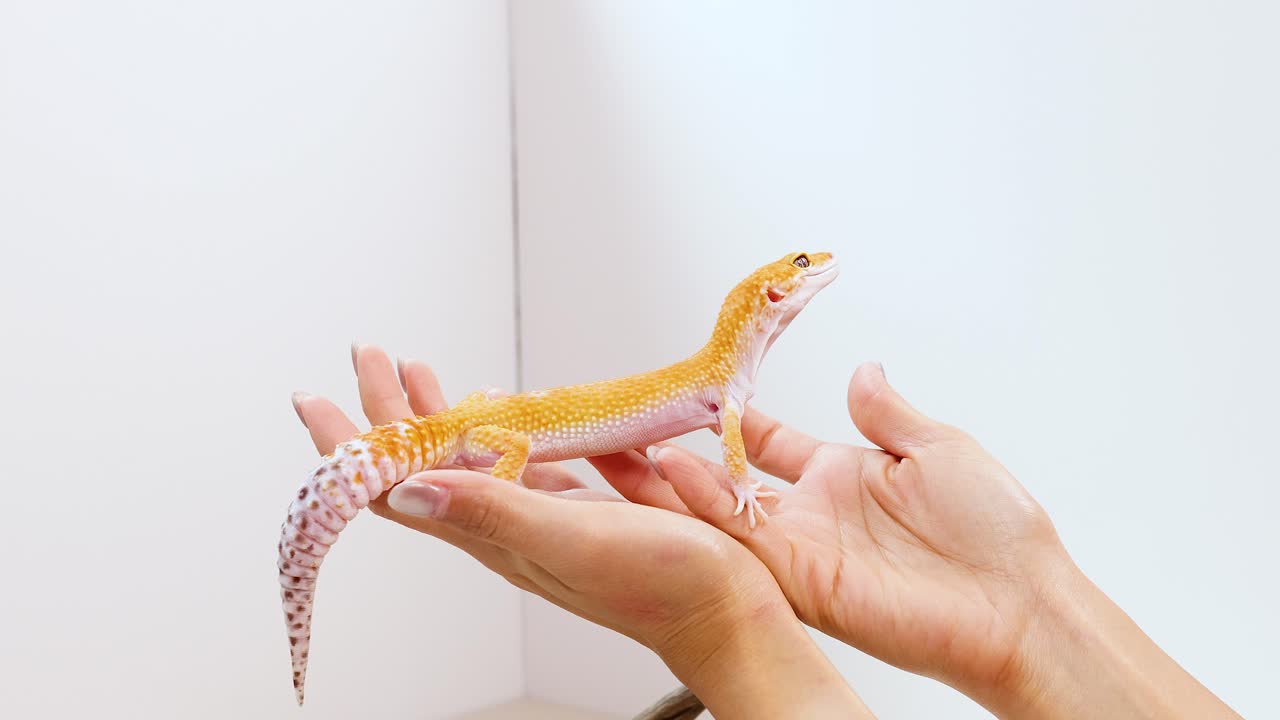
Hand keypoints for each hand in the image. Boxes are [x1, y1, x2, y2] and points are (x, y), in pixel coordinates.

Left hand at [290, 345, 873, 719]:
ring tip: (416, 369)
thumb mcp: (570, 541)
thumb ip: (492, 511)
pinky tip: (503, 405)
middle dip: (388, 407)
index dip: (349, 446)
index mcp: (493, 533)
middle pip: (425, 462)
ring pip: (469, 456)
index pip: (395, 490)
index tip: (314, 396)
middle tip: (369, 352)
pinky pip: (523, 457)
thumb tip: (406, 490)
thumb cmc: (661, 584)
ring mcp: (542, 513)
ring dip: (435, 412)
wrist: (729, 612)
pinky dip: (499, 423)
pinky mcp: (581, 505)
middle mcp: (506, 523)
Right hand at [599, 362, 1239, 717]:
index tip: (686, 392)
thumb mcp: (939, 446)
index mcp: (842, 475)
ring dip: (667, 482)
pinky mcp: (801, 581)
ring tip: (617, 449)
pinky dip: (703, 506)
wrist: (1020, 601)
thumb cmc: (996, 531)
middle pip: (722, 479)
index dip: (725, 417)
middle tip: (622, 429)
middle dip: (669, 455)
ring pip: (716, 512)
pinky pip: (742, 539)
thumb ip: (886, 412)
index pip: (765, 441)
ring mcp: (801, 549)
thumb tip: (865, 370)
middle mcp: (811, 513)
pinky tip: (669, 474)